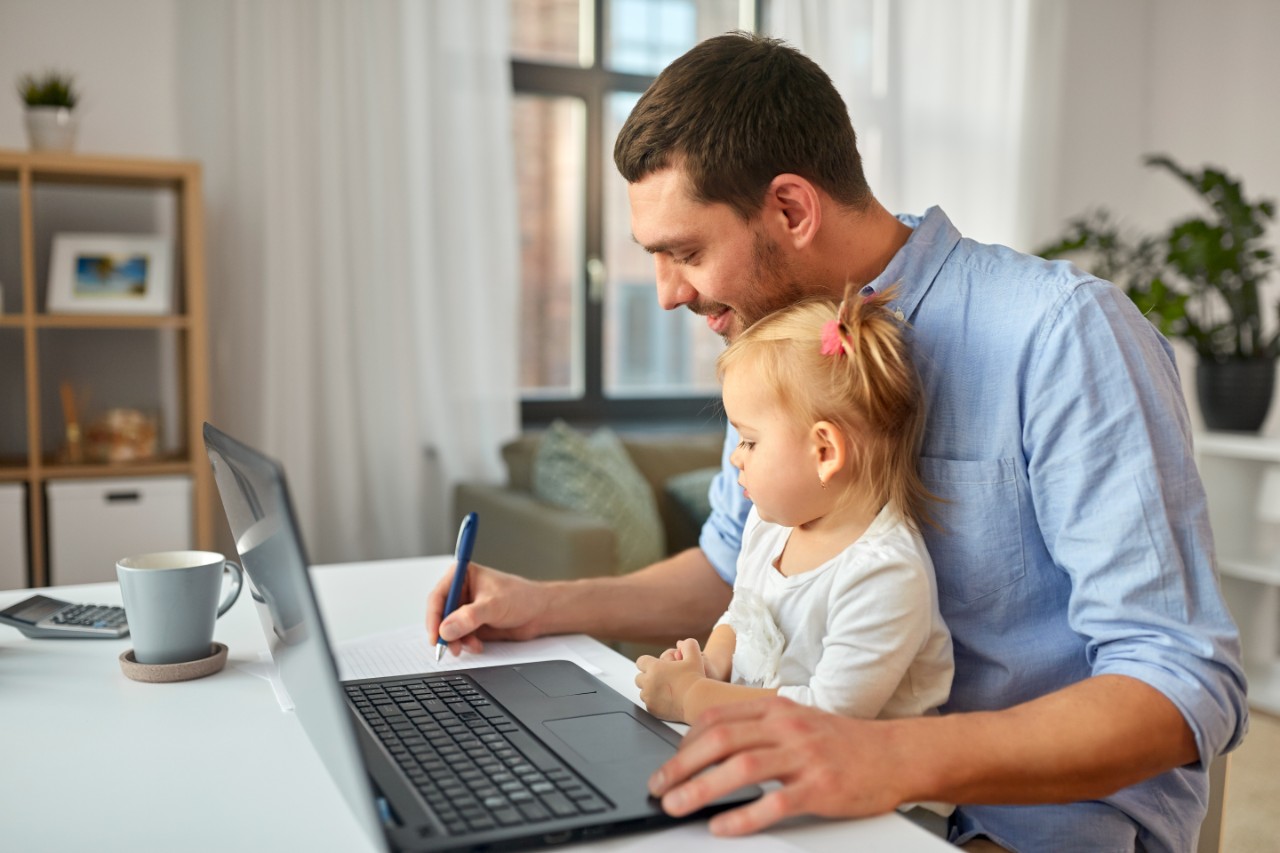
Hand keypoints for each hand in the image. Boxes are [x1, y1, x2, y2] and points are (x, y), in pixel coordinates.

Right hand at [425, 562, 549, 656]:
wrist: (540, 613)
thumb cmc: (521, 598)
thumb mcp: (494, 606)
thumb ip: (469, 618)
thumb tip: (445, 629)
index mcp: (462, 575)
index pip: (438, 596)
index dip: (434, 617)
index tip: (436, 636)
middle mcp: (461, 590)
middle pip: (440, 614)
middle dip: (445, 633)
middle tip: (449, 648)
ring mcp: (465, 608)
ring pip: (449, 628)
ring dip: (457, 640)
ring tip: (470, 646)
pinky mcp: (472, 622)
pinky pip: (459, 636)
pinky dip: (465, 643)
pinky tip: (477, 645)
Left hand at [636, 638, 707, 721]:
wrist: (698, 701)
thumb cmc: (696, 679)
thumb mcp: (694, 656)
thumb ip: (688, 645)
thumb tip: (681, 643)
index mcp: (655, 668)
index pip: (641, 662)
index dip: (648, 663)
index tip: (655, 666)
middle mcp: (648, 682)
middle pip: (639, 678)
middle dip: (647, 677)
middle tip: (661, 679)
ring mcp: (649, 697)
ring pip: (643, 692)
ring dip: (650, 690)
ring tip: (664, 690)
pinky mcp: (652, 710)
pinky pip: (648, 704)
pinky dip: (654, 702)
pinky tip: (666, 700)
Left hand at [648, 697, 903, 834]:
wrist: (897, 754)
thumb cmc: (843, 743)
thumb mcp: (797, 722)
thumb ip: (760, 730)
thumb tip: (712, 749)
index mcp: (777, 709)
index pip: (717, 718)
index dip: (684, 743)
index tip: (667, 764)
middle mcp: (787, 727)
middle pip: (721, 740)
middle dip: (681, 765)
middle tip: (658, 786)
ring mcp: (805, 756)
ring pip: (742, 767)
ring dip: (702, 788)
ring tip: (677, 805)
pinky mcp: (822, 787)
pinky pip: (776, 802)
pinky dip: (744, 815)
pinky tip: (723, 826)